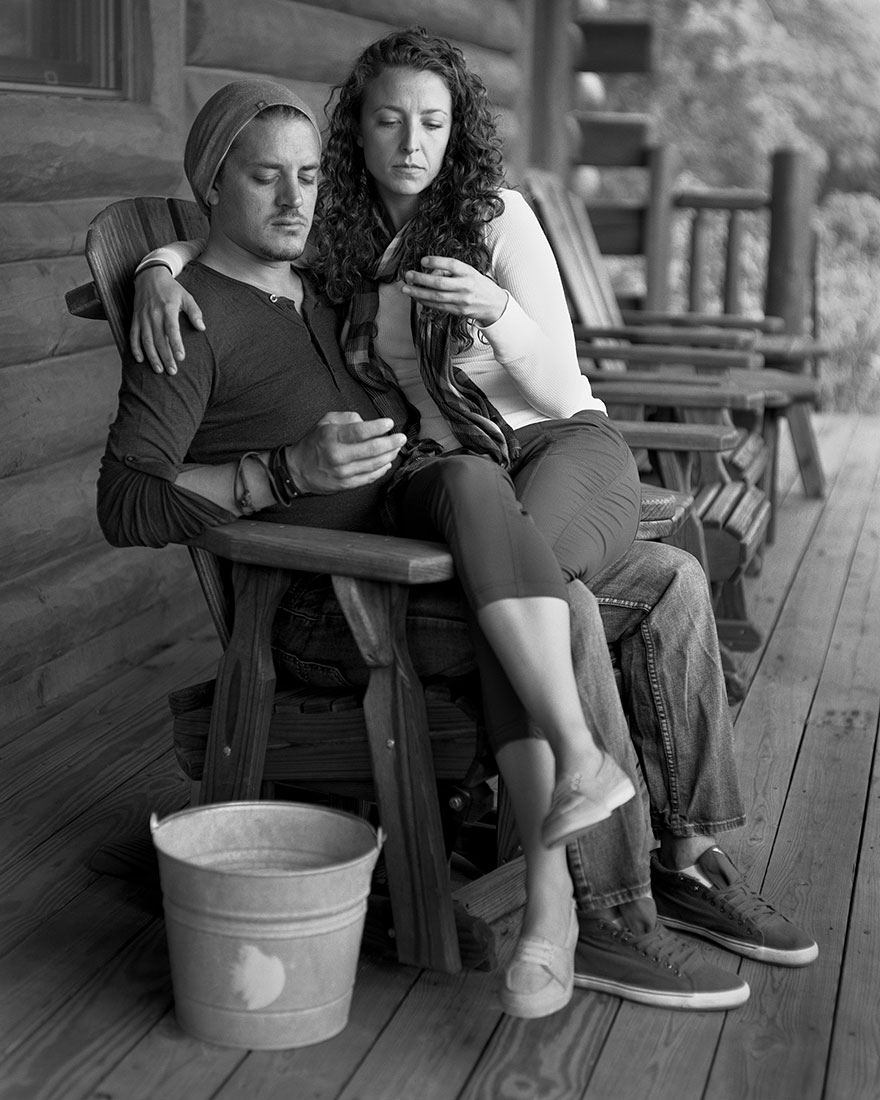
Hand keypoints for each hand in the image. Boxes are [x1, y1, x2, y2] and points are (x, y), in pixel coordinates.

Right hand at [130, 267, 204, 374]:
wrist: (150, 275)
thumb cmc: (171, 289)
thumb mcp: (187, 296)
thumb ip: (195, 312)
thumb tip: (202, 328)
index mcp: (168, 308)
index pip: (172, 329)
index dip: (175, 344)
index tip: (181, 357)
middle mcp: (154, 314)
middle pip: (159, 339)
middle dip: (165, 356)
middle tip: (172, 371)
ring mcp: (142, 317)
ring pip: (146, 340)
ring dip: (151, 356)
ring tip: (159, 370)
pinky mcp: (135, 318)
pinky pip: (133, 335)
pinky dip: (135, 348)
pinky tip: (140, 360)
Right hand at [286, 412, 406, 493]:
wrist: (298, 470)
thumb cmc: (314, 443)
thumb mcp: (325, 422)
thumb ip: (347, 418)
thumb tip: (367, 422)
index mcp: (332, 436)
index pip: (360, 431)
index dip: (378, 427)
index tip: (390, 424)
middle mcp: (338, 455)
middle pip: (372, 449)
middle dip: (391, 442)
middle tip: (401, 437)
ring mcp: (343, 472)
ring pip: (374, 464)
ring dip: (390, 455)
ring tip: (396, 448)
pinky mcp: (347, 484)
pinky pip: (370, 477)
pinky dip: (382, 469)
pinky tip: (387, 462)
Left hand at [401, 255, 508, 326]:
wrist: (494, 305)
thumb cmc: (478, 285)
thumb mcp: (470, 272)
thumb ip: (452, 271)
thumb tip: (430, 271)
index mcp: (469, 273)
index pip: (452, 265)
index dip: (437, 262)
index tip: (422, 260)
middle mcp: (466, 286)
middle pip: (440, 283)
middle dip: (421, 279)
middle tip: (408, 275)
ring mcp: (462, 300)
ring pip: (436, 297)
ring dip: (418, 292)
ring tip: (406, 288)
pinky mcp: (458, 311)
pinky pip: (438, 306)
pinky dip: (425, 301)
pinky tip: (416, 297)